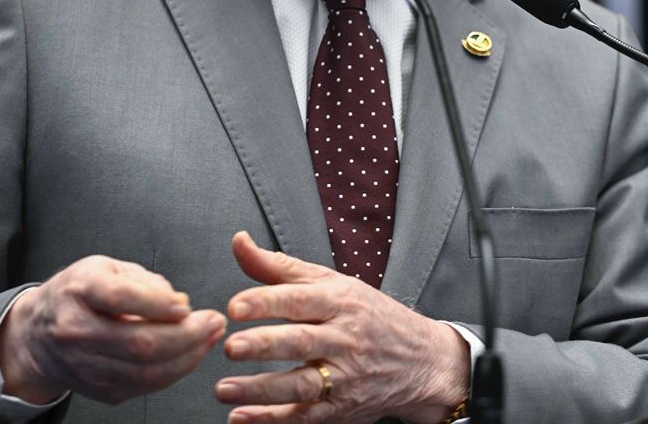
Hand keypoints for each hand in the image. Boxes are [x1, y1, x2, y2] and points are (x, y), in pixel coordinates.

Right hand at [0, 255, 226, 405]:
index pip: (119, 298)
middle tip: (214, 322)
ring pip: (145, 372)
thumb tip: (180, 304)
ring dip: (188, 358)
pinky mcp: (97, 390)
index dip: (158, 303)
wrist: (37, 335)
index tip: (187, 305)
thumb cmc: (80, 294)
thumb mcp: (106, 268)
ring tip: (210, 338)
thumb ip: (144, 282)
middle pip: (139, 343)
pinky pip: (143, 386)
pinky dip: (174, 372)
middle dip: (187, 336)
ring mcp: (85, 365)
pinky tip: (190, 355)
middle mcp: (76, 331)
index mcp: (79, 291)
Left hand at [214, 231, 468, 423]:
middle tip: (230, 347)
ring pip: (302, 385)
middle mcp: (345, 339)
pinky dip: (272, 420)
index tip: (235, 306)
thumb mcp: (332, 283)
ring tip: (224, 389)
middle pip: (302, 342)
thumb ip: (279, 267)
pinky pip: (305, 416)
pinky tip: (241, 417)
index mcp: (340, 302)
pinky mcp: (342, 409)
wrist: (423, 360)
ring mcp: (346, 377)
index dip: (266, 302)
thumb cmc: (368, 315)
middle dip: (264, 346)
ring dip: (261, 390)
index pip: (300, 299)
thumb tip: (238, 241)